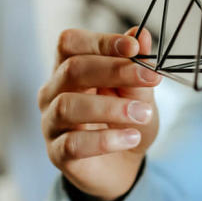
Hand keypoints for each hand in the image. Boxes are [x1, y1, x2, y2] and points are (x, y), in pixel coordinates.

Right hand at [38, 27, 160, 200]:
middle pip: (72, 69)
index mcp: (69, 68)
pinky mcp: (57, 153)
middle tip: (150, 79)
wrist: (123, 165)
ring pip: (68, 106)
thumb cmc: (125, 121)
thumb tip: (142, 35)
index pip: (71, 43)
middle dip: (114, 70)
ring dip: (111, 108)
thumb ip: (137, 67)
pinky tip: (131, 138)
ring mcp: (51, 122)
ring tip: (142, 114)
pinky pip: (73, 143)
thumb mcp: (138, 93)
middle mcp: (53, 91)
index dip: (101, 41)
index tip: (134, 48)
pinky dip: (105, 140)